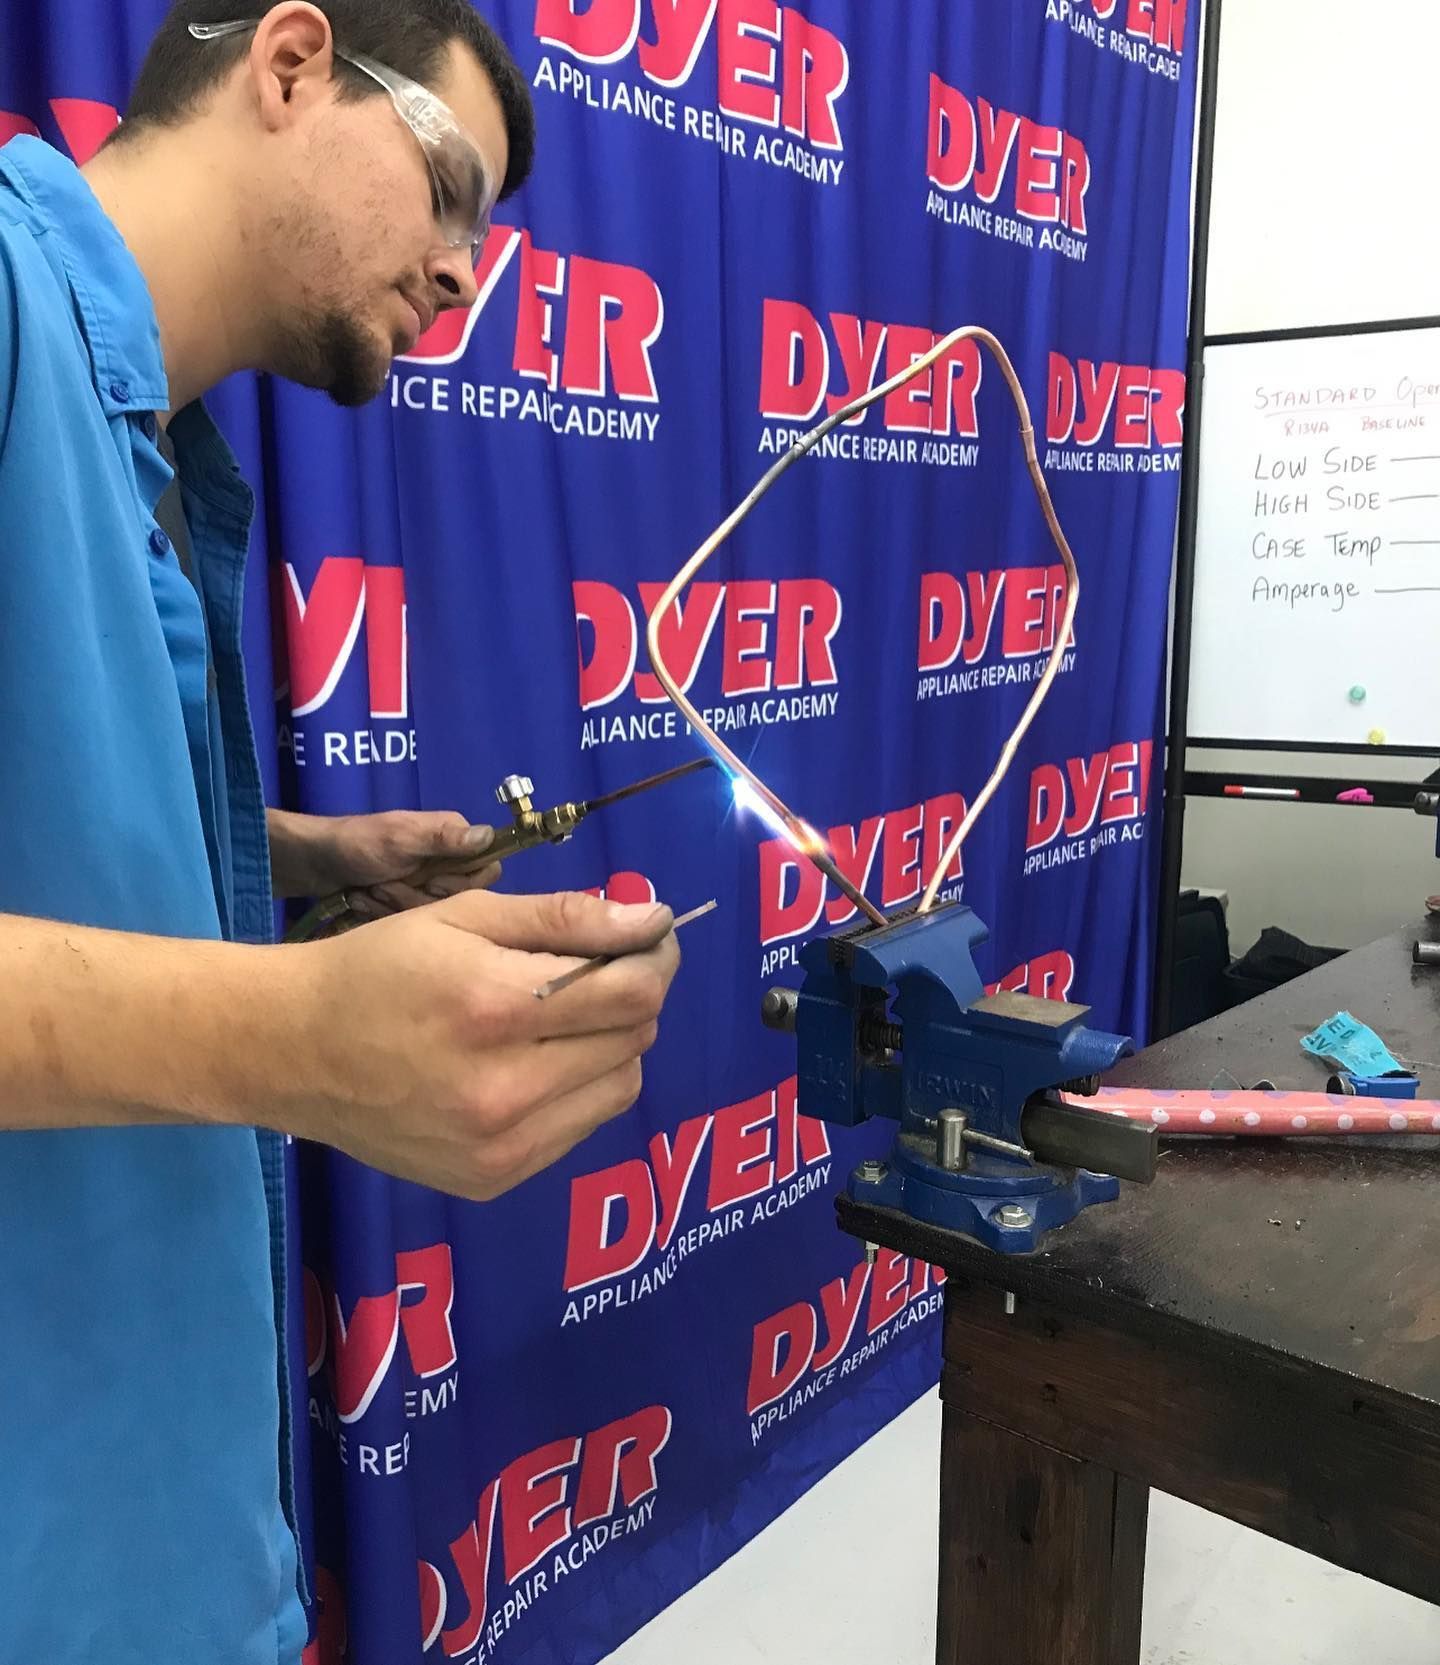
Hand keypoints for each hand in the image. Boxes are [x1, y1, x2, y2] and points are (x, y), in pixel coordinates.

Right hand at [286, 889, 680, 1199]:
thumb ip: (566, 918)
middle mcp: (504, 1089)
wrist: (293, 1052)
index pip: (631, 993)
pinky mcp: (494, 1180)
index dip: (657, 958)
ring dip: (611, 1044)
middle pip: (634, 1039)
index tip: (650, 936)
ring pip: (620, 1086)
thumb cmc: (379, 968)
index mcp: (495, 1007)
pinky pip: (580, 1126)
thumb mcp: (466, 917)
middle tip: (601, 968)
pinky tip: (533, 1064)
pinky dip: (578, 1088)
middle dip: (634, 994)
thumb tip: (655, 920)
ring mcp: (500, 1146)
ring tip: (562, 1019)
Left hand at [321, 811, 502, 916]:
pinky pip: (412, 921)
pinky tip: (366, 900)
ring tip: (371, 889)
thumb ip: (443, 839)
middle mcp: (447, 861)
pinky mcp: (408, 901)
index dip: (459, 884)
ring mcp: (426, 882)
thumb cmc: (357, 844)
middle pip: (459, 898)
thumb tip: (489, 835)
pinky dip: (384, 912)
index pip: (487, 871)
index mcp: (454, 838)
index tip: (428, 881)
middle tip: (387, 882)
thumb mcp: (400, 840)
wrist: (313, 863)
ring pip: (433, 913)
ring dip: (395, 904)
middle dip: (417, 896)